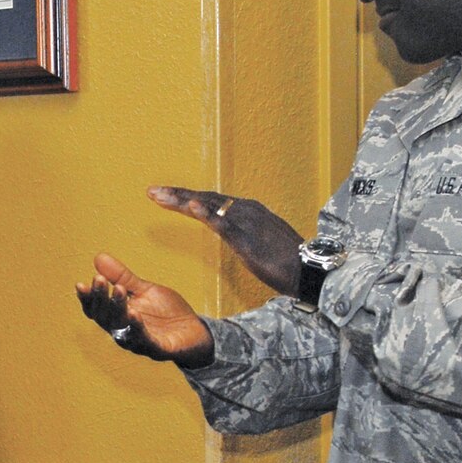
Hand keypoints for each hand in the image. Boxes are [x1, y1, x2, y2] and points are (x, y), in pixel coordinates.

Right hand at [76, 254, 214, 365]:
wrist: (194, 331)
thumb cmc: (166, 312)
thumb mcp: (144, 290)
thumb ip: (122, 277)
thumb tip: (98, 257)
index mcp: (117, 317)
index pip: (96, 309)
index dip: (87, 298)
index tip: (81, 284)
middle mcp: (123, 331)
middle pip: (105, 318)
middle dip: (101, 298)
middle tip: (99, 280)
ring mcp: (139, 342)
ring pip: (122, 328)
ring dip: (117, 310)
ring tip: (117, 290)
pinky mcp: (157, 349)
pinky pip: (145, 340)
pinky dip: (138, 328)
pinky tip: (134, 314)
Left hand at [147, 186, 304, 296]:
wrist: (310, 271)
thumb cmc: (287, 260)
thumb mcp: (259, 241)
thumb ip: (242, 232)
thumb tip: (228, 228)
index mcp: (248, 211)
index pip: (212, 200)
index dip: (186, 197)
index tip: (164, 195)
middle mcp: (247, 210)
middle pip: (205, 198)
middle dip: (177, 194)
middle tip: (152, 191)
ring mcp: (248, 223)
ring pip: (210, 206)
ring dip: (183, 200)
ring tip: (160, 196)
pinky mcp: (249, 240)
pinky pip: (225, 224)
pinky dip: (207, 214)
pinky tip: (191, 207)